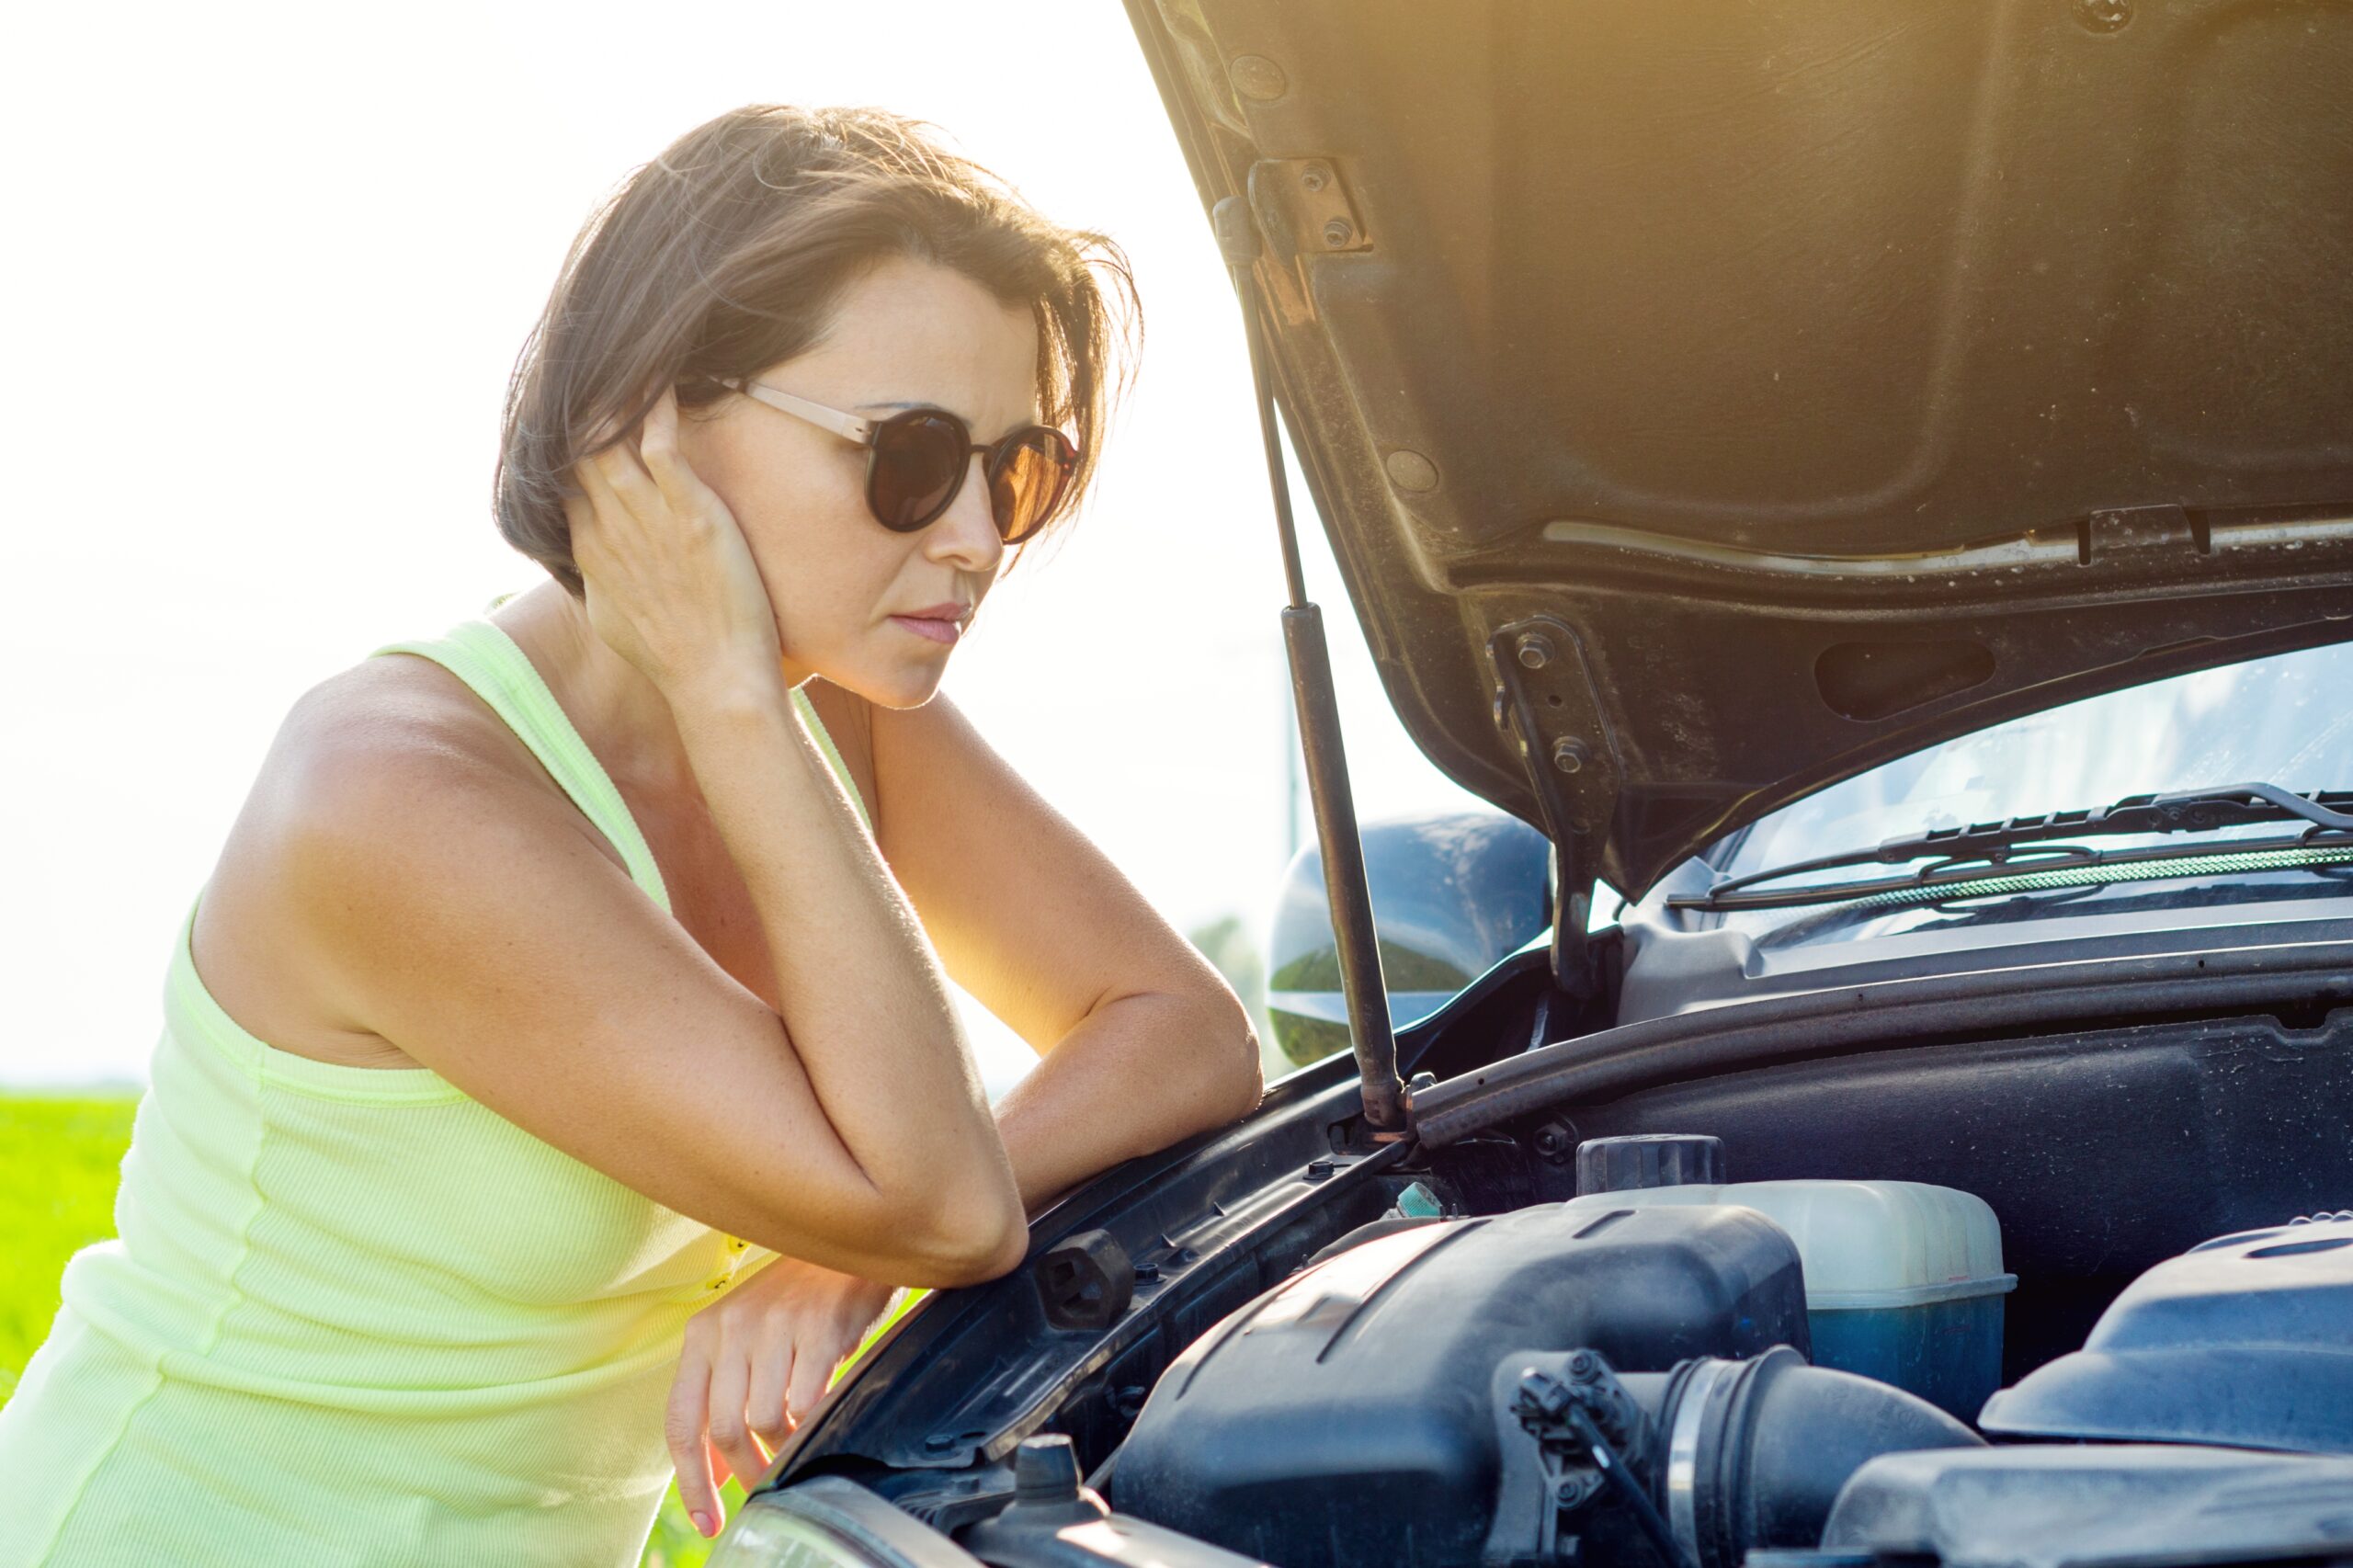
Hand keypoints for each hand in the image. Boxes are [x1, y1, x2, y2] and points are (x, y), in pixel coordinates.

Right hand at [566, 387, 784, 700]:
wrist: (714, 683)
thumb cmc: (675, 660)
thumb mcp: (615, 620)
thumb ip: (599, 582)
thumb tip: (590, 565)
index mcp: (591, 550)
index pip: (565, 479)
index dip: (569, 442)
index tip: (581, 410)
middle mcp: (609, 527)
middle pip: (579, 448)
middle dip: (585, 406)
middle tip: (599, 361)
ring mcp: (647, 519)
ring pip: (612, 439)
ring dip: (616, 394)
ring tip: (628, 349)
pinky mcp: (689, 516)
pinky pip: (661, 445)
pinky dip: (658, 406)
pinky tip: (664, 371)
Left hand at [665, 1254, 895, 1537]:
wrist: (848, 1241)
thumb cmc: (797, 1298)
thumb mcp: (747, 1337)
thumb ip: (725, 1395)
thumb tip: (715, 1469)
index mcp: (703, 1332)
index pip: (681, 1421)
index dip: (691, 1481)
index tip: (709, 1520)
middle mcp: (731, 1327)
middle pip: (725, 1428)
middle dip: (747, 1472)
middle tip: (768, 1486)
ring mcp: (776, 1325)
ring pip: (765, 1419)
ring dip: (785, 1449)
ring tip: (800, 1446)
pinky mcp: (819, 1325)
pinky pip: (807, 1400)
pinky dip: (814, 1421)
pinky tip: (823, 1413)